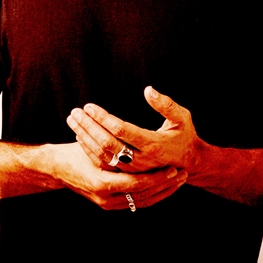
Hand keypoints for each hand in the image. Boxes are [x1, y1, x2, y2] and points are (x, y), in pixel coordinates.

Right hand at [51, 143, 186, 209]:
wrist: (54, 167)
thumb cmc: (73, 152)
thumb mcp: (94, 147)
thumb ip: (112, 150)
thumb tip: (131, 144)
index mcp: (103, 184)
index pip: (139, 184)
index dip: (158, 177)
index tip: (173, 168)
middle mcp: (107, 199)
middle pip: (144, 196)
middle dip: (165, 186)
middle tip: (182, 175)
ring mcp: (107, 204)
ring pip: (142, 202)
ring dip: (161, 191)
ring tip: (178, 180)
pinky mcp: (108, 203)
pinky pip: (135, 202)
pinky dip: (150, 194)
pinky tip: (162, 186)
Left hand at [67, 86, 201, 174]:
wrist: (189, 163)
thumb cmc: (184, 135)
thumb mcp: (182, 117)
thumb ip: (166, 104)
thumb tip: (148, 90)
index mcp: (153, 144)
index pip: (121, 130)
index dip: (103, 118)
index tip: (89, 106)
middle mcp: (141, 159)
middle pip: (108, 143)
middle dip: (89, 127)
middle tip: (75, 112)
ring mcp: (133, 169)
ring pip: (103, 155)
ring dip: (86, 137)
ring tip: (73, 120)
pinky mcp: (128, 173)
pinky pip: (105, 163)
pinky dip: (90, 150)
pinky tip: (80, 136)